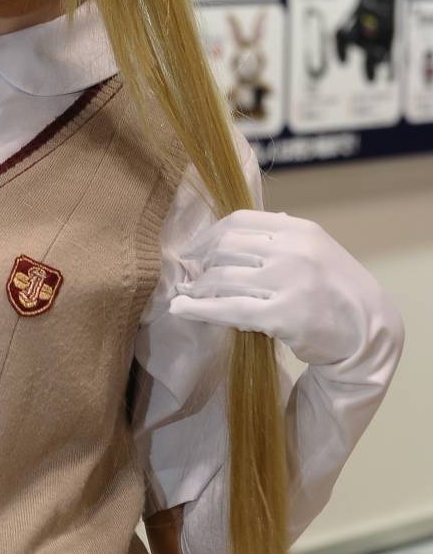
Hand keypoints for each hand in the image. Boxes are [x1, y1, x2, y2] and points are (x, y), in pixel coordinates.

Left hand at [169, 209, 402, 369]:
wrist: (371, 331)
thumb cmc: (337, 290)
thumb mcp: (317, 250)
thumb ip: (280, 237)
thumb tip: (235, 230)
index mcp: (299, 230)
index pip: (238, 222)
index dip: (207, 236)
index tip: (191, 251)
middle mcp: (293, 251)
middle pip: (225, 248)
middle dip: (201, 265)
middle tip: (189, 278)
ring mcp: (289, 283)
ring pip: (223, 278)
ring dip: (197, 288)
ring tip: (185, 295)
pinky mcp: (283, 317)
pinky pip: (229, 310)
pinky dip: (199, 309)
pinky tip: (183, 309)